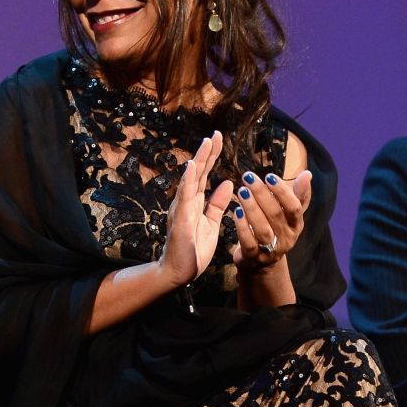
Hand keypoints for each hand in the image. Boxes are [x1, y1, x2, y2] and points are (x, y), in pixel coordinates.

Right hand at [158, 131, 234, 287]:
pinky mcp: (180, 220)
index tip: (219, 139)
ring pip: (191, 180)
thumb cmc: (192, 249)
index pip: (205, 175)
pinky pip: (184, 198)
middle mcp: (186, 202)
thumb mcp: (211, 223)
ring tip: (206, 143)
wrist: (179, 273)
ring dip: (198, 161)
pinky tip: (192, 166)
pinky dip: (189, 181)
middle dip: (206, 153)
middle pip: (198, 173)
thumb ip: (217, 204)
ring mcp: (181, 209)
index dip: (211, 157)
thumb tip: (227, 184)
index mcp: (195, 203)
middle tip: (216, 134)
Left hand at [233, 168, 310, 271]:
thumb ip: (298, 195)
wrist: (262, 263)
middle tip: (249, 178)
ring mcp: (270, 250)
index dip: (283, 192)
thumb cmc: (275, 230)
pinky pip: (248, 243)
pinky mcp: (254, 258)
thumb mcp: (288, 215)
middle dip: (262, 194)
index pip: (294, 207)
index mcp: (296, 225)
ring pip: (263, 229)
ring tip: (242, 192)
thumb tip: (307, 174)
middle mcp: (286, 238)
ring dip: (252, 209)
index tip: (269, 176)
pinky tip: (236, 212)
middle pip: (276, 215)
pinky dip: (242, 227)